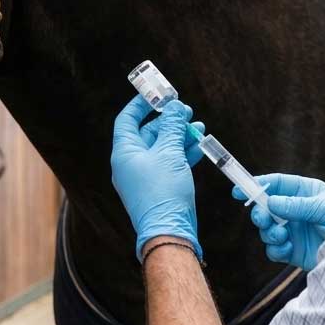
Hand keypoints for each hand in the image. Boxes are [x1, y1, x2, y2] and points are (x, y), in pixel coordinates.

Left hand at [111, 97, 203, 261]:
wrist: (170, 230)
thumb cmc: (164, 192)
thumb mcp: (169, 153)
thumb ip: (172, 127)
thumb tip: (175, 107)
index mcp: (125, 153)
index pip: (127, 120)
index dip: (140, 104)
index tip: (155, 93)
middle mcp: (131, 163)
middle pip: (148, 132)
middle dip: (169, 120)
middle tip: (186, 110)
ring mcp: (145, 175)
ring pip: (162, 147)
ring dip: (180, 135)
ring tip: (198, 126)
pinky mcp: (160, 186)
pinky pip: (170, 162)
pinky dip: (183, 152)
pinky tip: (200, 145)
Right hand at [232, 173, 324, 270]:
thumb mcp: (323, 207)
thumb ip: (296, 205)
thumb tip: (270, 202)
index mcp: (304, 192)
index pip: (276, 184)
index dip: (256, 185)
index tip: (238, 189)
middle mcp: (295, 210)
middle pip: (265, 208)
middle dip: (260, 213)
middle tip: (263, 219)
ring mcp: (293, 230)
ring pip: (266, 230)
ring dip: (269, 233)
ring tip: (282, 236)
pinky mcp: (293, 251)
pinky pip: (273, 250)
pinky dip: (276, 249)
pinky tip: (287, 249)